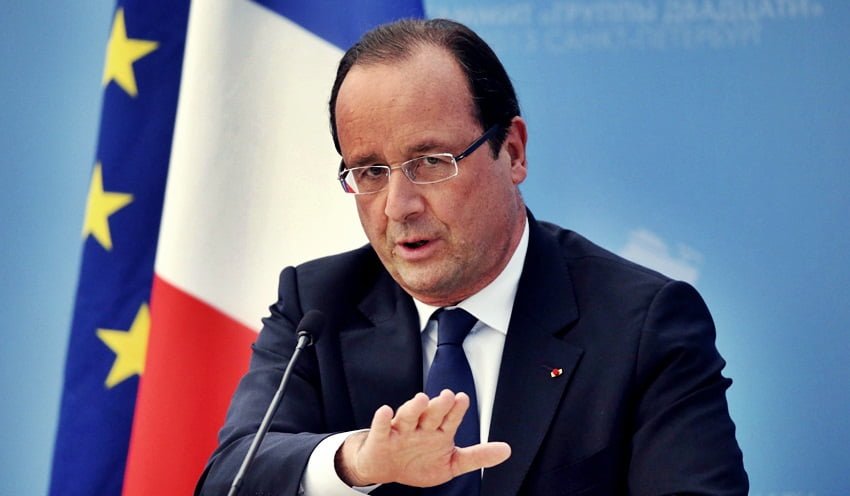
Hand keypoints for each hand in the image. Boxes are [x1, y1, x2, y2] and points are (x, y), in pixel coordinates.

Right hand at [335, 390, 510, 486]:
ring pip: (408, 416)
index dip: (457, 410)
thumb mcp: (451, 462)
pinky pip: (381, 428)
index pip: (450, 418)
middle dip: (439, 405)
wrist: (386, 468)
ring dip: (414, 407)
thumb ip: (477, 456)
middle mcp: (421, 427)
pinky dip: (382, 419)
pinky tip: (385, 411)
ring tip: (422, 399)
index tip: (463, 399)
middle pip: (431, 414)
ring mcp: (401, 431)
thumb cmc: (418, 461)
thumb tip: (506, 450)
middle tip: (447, 396)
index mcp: (439, 432)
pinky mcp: (381, 439)